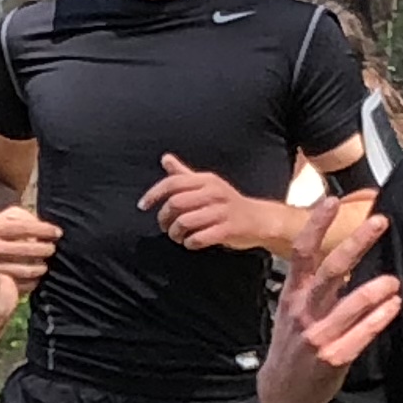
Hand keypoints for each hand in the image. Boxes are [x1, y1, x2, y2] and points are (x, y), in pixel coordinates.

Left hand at [141, 155, 285, 254]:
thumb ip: (184, 175)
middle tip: (165, 227)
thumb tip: (165, 158)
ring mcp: (222, 211)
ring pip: (184, 222)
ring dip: (175, 234)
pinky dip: (190, 243)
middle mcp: (214, 192)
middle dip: (164, 219)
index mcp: (206, 180)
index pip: (172, 183)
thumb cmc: (227, 203)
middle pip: (175, 204)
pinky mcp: (228, 229)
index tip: (142, 206)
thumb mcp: (207, 185)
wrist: (259, 220)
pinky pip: (199, 238)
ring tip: (178, 237)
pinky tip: (191, 243)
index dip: (153, 194)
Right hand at [257, 195, 397, 402]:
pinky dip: (379, 318)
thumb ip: (314, 286)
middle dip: (355, 244)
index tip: (330, 201)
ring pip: (349, 305)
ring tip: (393, 281)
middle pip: (330, 271)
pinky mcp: (333, 357)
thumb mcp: (292, 312)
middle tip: (379, 222)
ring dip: (374, 289)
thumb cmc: (293, 347)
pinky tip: (393, 306)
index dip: (315, 226)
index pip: (301, 254)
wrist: (283, 393)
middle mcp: (303, 313)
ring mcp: (318, 336)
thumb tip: (343, 255)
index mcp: (292, 296)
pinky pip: (361, 334)